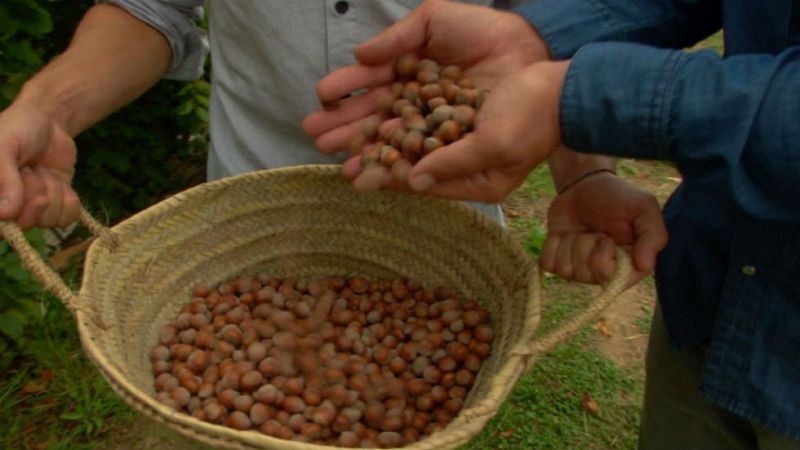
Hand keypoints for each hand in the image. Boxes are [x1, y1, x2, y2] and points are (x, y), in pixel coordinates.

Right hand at [0, 102, 79, 229]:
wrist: (47, 121)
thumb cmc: (17, 129)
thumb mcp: (3, 147)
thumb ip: (2, 178)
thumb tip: (7, 214)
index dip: (10, 216)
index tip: (24, 189)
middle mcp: (6, 207)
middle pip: (25, 223)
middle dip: (35, 193)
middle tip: (31, 171)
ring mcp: (31, 209)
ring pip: (48, 221)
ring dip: (52, 192)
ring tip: (42, 171)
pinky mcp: (55, 206)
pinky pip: (66, 219)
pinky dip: (69, 199)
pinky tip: (60, 181)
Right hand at [303, 0, 550, 157]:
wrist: (527, 46)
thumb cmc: (482, 31)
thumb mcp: (433, 21)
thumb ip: (396, 38)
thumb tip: (358, 55)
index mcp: (409, 72)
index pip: (371, 84)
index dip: (346, 91)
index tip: (321, 98)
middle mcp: (417, 101)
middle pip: (375, 117)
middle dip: (346, 128)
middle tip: (317, 139)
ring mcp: (434, 124)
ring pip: (394, 140)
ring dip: (365, 152)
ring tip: (339, 164)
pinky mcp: (453, 143)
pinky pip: (422, 155)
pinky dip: (399, 164)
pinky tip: (377, 170)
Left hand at [541, 171, 667, 286]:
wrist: (586, 185)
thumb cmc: (618, 197)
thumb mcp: (643, 208)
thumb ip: (653, 236)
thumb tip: (644, 267)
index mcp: (629, 265)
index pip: (612, 279)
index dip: (605, 256)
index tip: (608, 238)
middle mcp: (604, 272)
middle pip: (586, 275)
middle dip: (586, 245)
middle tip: (595, 230)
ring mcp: (579, 268)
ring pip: (566, 271)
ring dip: (570, 243)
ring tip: (582, 230)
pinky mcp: (558, 260)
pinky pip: (548, 264)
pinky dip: (553, 245)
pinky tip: (564, 233)